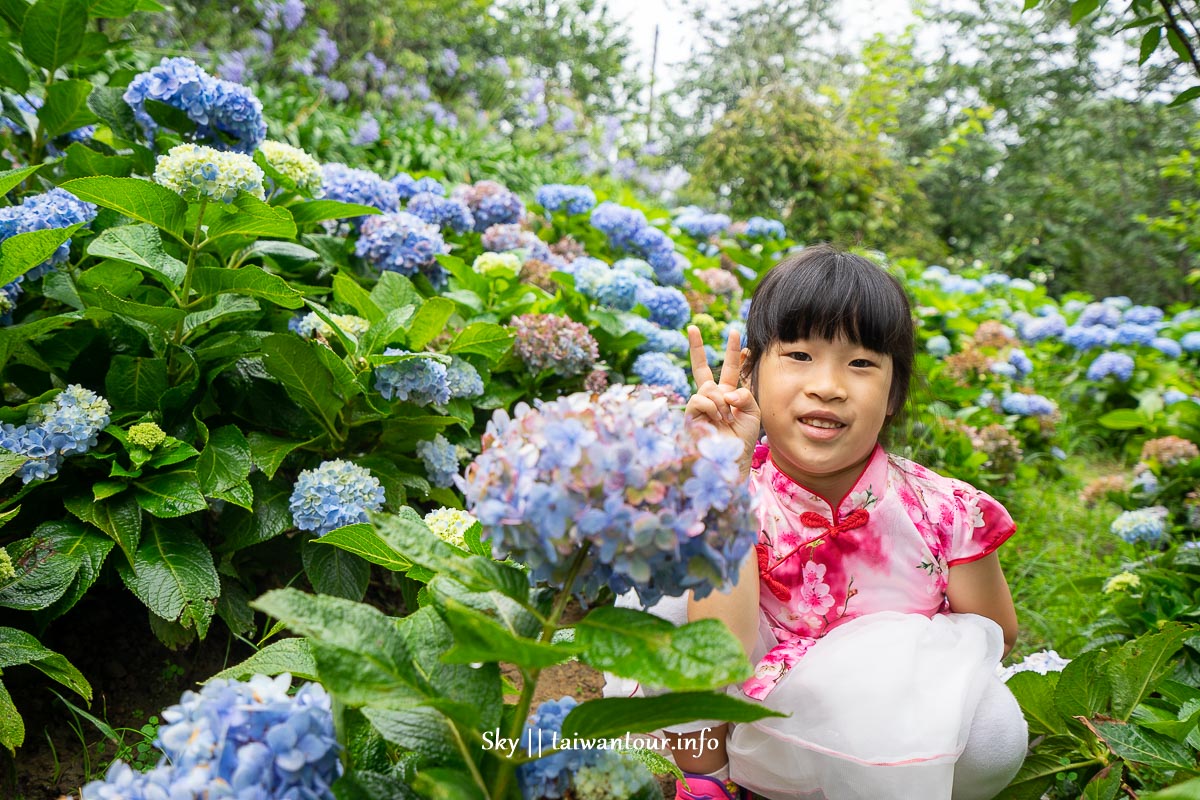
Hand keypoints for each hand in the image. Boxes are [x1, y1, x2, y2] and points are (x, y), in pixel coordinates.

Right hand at [685, 325, 760, 461]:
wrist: (731, 458)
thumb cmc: (742, 439)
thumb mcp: (753, 413)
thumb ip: (745, 395)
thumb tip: (725, 392)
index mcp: (729, 394)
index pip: (731, 369)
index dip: (735, 354)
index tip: (739, 337)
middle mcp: (712, 397)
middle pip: (702, 367)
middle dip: (696, 347)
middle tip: (692, 327)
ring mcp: (700, 404)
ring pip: (708, 388)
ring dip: (721, 403)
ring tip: (726, 418)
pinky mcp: (691, 413)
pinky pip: (701, 398)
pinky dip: (713, 407)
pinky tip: (717, 419)